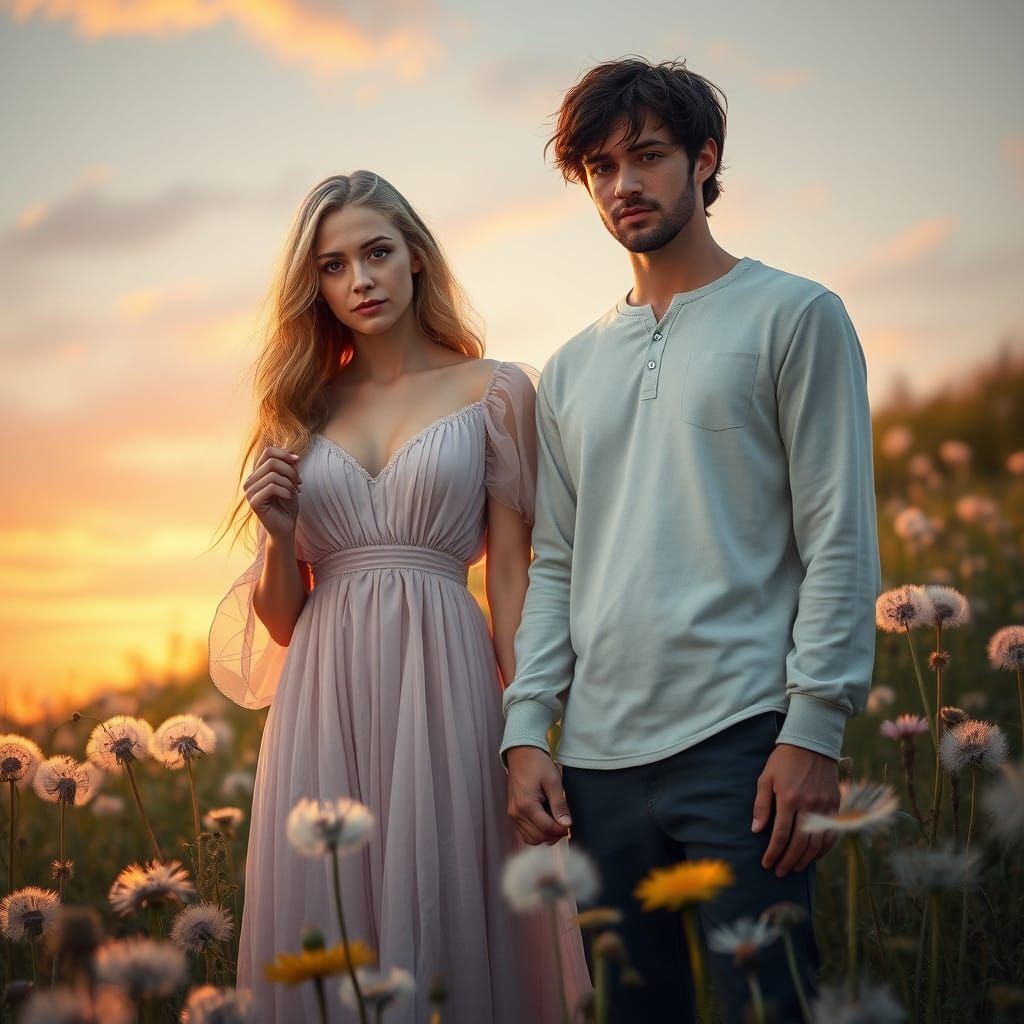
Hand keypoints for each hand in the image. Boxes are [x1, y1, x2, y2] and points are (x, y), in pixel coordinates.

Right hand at [244, 446, 301, 542]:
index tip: (298, 460)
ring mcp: (249, 492)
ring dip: (289, 483)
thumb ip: (289, 467)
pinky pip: (271, 488)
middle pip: (271, 462)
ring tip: (295, 491)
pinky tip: (289, 496)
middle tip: (299, 483)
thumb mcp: (291, 482)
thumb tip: (292, 453)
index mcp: (257, 474)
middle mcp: (250, 481)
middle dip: (290, 471)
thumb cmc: (287, 504)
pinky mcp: (253, 502)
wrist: (285, 527)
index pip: (268, 452)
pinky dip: (285, 491)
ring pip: (272, 475)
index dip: (284, 453)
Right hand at [506, 745, 572, 845]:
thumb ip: (559, 805)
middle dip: (554, 834)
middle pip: (538, 838)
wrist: (522, 752)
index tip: (571, 825)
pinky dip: (537, 831)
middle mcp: (516, 813)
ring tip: (556, 821)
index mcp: (526, 805)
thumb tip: (566, 824)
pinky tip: (546, 819)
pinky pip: (525, 831)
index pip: (547, 829)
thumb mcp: (553, 781)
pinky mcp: (513, 812)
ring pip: (530, 838)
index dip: (562, 830)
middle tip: (565, 823)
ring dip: (545, 835)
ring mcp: (513, 813)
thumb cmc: (538, 763)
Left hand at [753, 743, 838, 876]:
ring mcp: (825, 807)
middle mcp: (808, 805)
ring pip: (817, 843)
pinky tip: (814, 856)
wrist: (812, 743)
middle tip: (779, 871)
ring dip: (806, 859)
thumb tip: (756, 830)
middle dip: (788, 860)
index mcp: (788, 798)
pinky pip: (831, 834)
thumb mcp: (766, 778)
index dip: (773, 852)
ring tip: (794, 867)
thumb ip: (761, 805)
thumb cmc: (784, 760)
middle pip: (800, 843)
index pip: (780, 834)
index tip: (767, 863)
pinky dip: (823, 849)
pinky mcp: (836, 805)